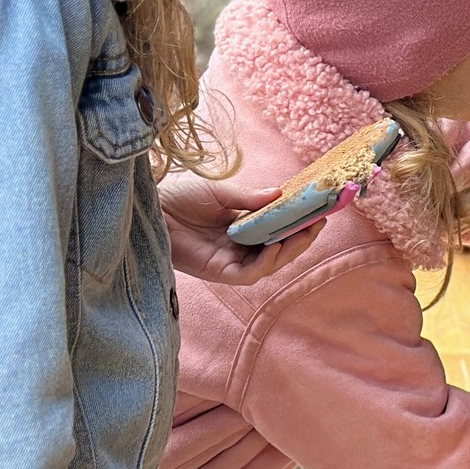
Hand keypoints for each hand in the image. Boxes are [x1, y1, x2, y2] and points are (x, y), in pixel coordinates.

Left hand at [157, 171, 325, 286]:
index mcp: (241, 228)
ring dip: (288, 251)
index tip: (318, 211)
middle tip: (318, 223)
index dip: (298, 224)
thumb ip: (250, 199)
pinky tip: (273, 248)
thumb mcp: (221, 193)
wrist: (152, 205)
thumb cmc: (180, 196)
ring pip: (268, 265)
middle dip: (300, 239)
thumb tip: (281, 194)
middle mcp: (238, 247)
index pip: (277, 231)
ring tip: (303, 234)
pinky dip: (264, 264)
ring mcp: (229, 261)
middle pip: (278, 251)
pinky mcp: (217, 272)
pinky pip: (248, 275)